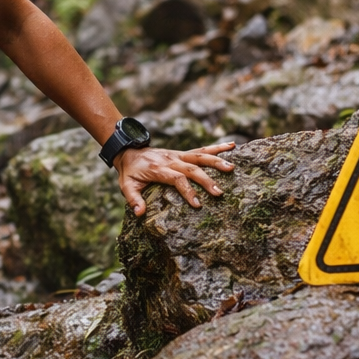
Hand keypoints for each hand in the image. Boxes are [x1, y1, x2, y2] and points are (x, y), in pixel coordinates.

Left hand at [116, 142, 238, 215]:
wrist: (129, 151)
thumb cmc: (130, 172)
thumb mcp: (126, 186)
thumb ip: (133, 199)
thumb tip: (139, 213)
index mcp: (158, 169)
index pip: (176, 179)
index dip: (187, 191)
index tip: (198, 204)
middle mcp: (170, 159)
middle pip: (191, 168)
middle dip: (206, 180)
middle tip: (219, 192)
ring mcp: (178, 155)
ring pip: (200, 156)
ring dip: (216, 161)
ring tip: (231, 168)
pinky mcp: (183, 153)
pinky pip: (201, 150)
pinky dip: (217, 147)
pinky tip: (232, 146)